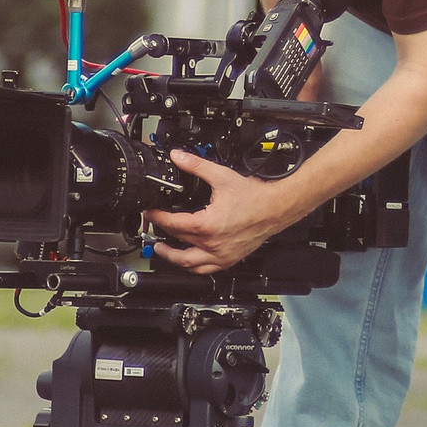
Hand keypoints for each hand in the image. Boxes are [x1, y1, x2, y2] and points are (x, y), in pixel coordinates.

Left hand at [146, 151, 303, 272]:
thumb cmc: (255, 197)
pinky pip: (206, 269)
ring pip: (189, 263)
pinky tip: (190, 260)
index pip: (172, 224)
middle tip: (153, 226)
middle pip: (178, 241)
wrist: (276, 208)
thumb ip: (196, 166)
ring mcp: (221, 255)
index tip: (150, 213)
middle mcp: (212, 244)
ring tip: (162, 250)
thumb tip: (179, 157)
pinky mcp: (230, 259)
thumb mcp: (221, 177)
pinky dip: (194, 267)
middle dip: (162, 233)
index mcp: (207, 225)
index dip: (156, 217)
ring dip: (172, 257)